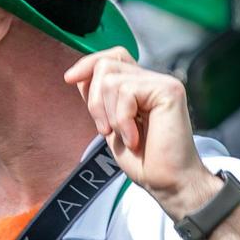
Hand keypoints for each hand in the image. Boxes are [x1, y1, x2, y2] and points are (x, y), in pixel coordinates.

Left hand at [63, 48, 221, 215]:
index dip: (88, 63)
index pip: (112, 56)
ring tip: (125, 136)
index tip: (69, 79)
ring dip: (109, 115)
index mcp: (141, 86)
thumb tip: (78, 75)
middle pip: (106, 65)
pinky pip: (127, 92)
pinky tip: (135, 138)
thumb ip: (99, 99)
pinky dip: (123, 120)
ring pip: (111, 80)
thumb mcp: (110, 125)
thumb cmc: (143, 161)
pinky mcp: (169, 90)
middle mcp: (153, 80)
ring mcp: (163, 83)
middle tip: (107, 130)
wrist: (167, 183)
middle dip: (95, 100)